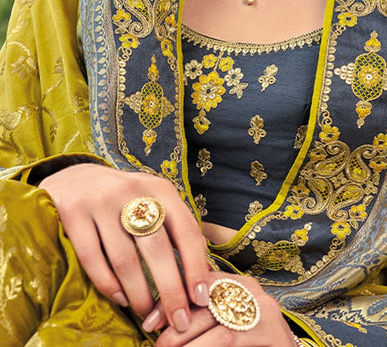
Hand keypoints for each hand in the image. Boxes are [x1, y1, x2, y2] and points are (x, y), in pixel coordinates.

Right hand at [39, 163, 210, 328]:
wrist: (75, 177)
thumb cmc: (124, 198)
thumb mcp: (154, 200)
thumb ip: (176, 228)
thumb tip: (202, 270)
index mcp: (160, 189)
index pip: (186, 231)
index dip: (196, 267)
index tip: (200, 299)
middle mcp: (133, 192)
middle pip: (158, 251)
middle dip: (171, 292)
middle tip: (178, 321)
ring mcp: (101, 202)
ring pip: (126, 261)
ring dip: (140, 295)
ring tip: (148, 315)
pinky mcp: (74, 214)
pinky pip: (93, 260)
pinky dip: (109, 286)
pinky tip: (120, 299)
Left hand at [151, 273, 296, 345]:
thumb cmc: (249, 342)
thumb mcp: (225, 322)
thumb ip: (202, 317)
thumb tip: (158, 321)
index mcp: (239, 284)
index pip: (200, 283)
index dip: (172, 301)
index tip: (149, 322)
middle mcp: (255, 293)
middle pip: (208, 304)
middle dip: (177, 326)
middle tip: (158, 344)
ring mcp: (268, 316)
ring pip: (220, 331)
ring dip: (190, 346)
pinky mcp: (277, 338)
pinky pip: (232, 342)